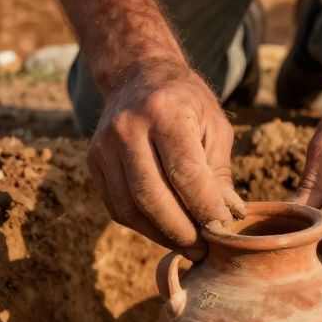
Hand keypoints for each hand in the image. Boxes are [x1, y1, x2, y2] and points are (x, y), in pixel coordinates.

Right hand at [88, 60, 243, 253]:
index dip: (205, 207)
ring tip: (186, 243)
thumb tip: (228, 216)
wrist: (138, 74)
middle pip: (152, 196)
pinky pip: (116, 206)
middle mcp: (128, 128)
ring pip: (129, 207)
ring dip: (160, 234)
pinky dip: (141, 225)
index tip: (222, 226)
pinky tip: (163, 229)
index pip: (185, 173)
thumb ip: (219, 171)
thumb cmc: (186, 102)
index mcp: (165, 112)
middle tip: (202, 247)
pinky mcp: (93, 161)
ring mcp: (104, 145)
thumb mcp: (214, 125)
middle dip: (181, 230)